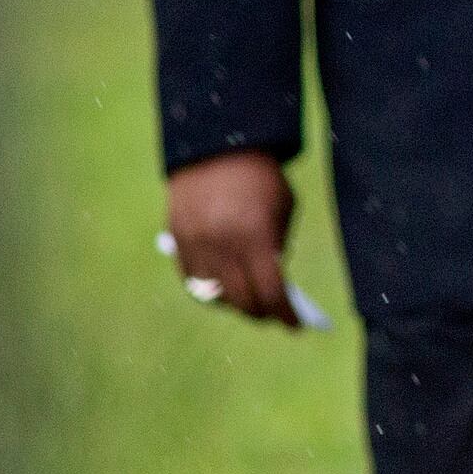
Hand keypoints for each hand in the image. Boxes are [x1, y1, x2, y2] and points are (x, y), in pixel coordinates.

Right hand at [165, 150, 303, 327]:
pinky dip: (209, 290)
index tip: (296, 326)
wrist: (217, 147)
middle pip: (240, 300)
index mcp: (254, 236)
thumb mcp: (283, 210)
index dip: (284, 313)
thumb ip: (277, 248)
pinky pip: (192, 280)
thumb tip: (274, 286)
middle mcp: (221, 245)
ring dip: (233, 303)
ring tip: (249, 302)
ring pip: (212, 295)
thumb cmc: (261, 180)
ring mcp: (195, 245)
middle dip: (260, 312)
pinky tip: (224, 289)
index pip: (271, 291)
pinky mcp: (176, 240)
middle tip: (273, 316)